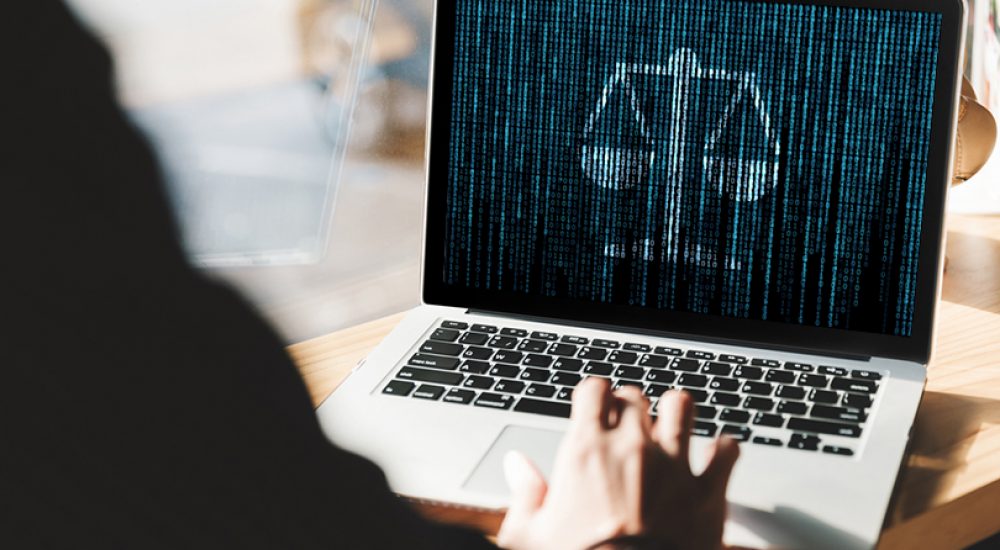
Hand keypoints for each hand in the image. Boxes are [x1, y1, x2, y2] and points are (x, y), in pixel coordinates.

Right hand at [497, 378, 739, 549]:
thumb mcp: (531, 535)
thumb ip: (525, 493)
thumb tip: (518, 466)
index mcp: (587, 450)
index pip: (595, 389)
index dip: (596, 396)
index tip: (596, 409)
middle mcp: (632, 447)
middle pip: (636, 397)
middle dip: (632, 408)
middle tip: (630, 428)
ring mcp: (673, 465)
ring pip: (682, 406)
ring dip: (678, 413)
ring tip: (674, 426)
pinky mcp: (706, 491)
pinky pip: (727, 451)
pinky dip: (724, 449)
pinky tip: (717, 455)